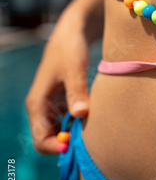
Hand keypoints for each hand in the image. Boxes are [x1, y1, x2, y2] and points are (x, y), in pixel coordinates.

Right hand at [25, 5, 92, 154]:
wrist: (73, 32)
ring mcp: (52, 105)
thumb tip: (80, 114)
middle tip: (90, 138)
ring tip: (94, 127)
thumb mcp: (74, 69)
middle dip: (68, 143)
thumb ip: (77, 92)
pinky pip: (68, 121)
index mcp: (37, 103)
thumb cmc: (70, 48)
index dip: (58, 147)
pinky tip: (94, 116)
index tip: (79, 143)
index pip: (40, 140)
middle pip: (49, 140)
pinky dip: (79, 123)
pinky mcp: (62, 101)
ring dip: (75, 133)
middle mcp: (42, 108)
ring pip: (60, 131)